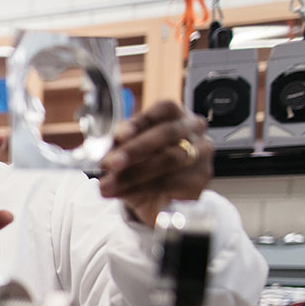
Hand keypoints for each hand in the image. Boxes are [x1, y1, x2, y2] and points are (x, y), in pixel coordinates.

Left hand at [99, 100, 212, 223]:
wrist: (154, 196)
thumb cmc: (140, 163)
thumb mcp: (126, 148)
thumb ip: (118, 143)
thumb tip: (103, 147)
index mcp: (176, 114)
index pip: (163, 109)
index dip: (141, 121)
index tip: (120, 134)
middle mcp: (194, 130)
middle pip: (167, 134)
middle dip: (134, 149)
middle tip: (109, 163)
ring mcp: (201, 154)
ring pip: (168, 161)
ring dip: (132, 174)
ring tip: (107, 184)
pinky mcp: (200, 180)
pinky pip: (169, 183)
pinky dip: (139, 189)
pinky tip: (120, 192)